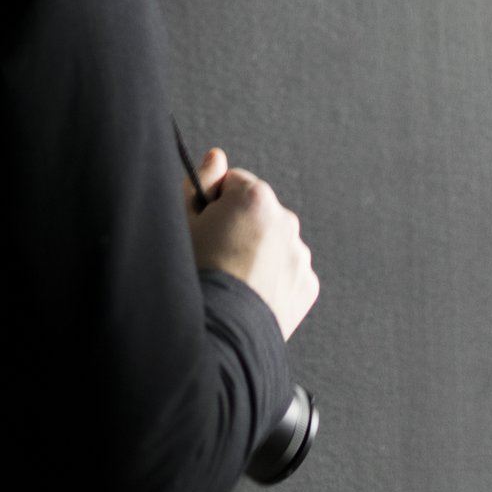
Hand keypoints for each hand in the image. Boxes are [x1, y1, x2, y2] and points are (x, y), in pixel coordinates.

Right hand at [184, 147, 319, 339]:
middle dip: (239, 226)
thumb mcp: (183, 222)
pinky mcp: (307, 285)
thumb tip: (216, 158)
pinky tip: (249, 293)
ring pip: (274, 242)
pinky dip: (272, 279)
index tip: (205, 225)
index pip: (233, 182)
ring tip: (232, 279)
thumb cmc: (196, 276)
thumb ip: (201, 181)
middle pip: (257, 211)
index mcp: (255, 198)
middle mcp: (285, 221)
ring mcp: (299, 254)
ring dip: (258, 252)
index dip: (214, 203)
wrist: (219, 334)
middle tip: (216, 254)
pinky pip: (287, 271)